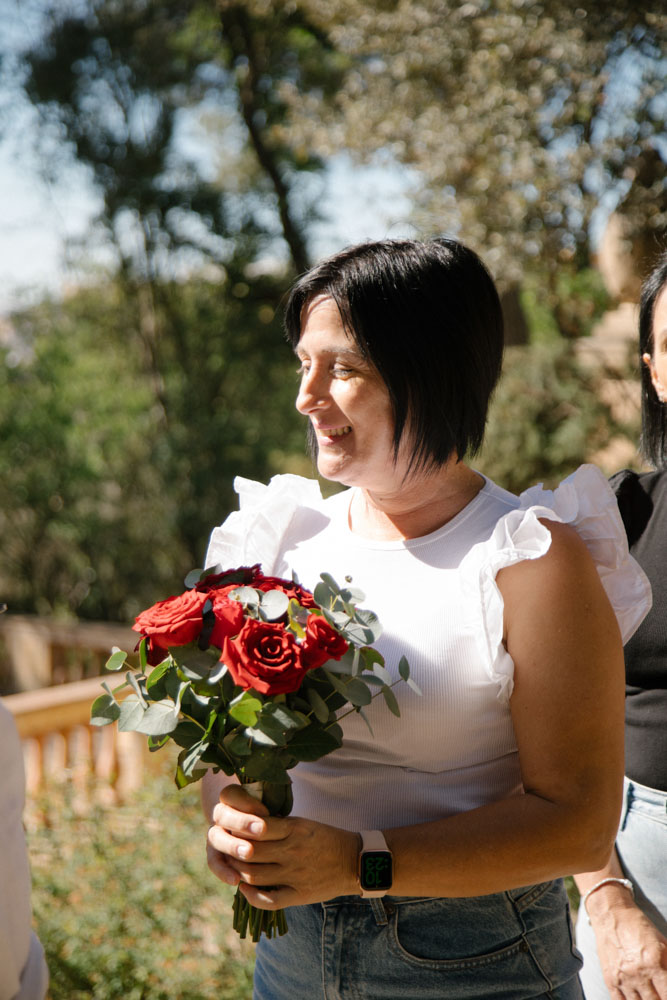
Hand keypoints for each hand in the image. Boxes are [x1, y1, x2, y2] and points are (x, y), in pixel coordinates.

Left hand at [206, 784, 359, 908]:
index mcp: (294, 829)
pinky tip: (244, 889)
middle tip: (226, 849)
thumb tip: (246, 828)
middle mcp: (292, 851)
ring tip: (233, 868)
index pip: (256, 828)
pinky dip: (251, 896)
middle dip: (233, 852)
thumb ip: (278, 826)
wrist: (354, 861)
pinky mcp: (299, 895)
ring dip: (238, 873)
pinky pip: (268, 900)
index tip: (230, 829)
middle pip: (250, 853)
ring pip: (253, 876)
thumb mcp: (303, 824)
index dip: (238, 830)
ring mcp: (294, 875)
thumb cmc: (325, 838)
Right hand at [591, 899, 666, 998]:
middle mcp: (638, 972)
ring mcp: (623, 978)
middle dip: (660, 999)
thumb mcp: (663, 943)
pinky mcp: (610, 979)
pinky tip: (637, 999)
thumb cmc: (639, 926)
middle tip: (660, 993)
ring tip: (650, 996)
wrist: (611, 914)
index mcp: (654, 962)